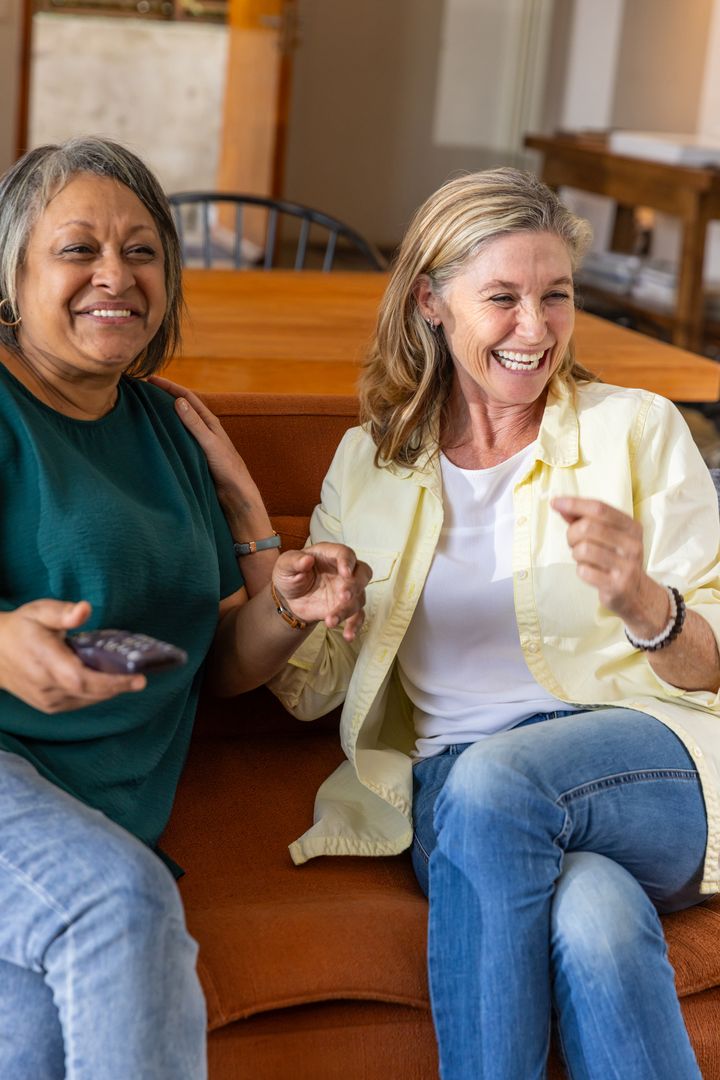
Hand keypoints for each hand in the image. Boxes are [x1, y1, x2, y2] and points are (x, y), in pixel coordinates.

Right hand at [0, 599, 145, 712]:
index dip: (112, 682)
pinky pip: (80, 702)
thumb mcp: (39, 611)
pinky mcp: (50, 706)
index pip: (82, 679)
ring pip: (87, 700)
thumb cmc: (21, 628)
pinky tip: (107, 681)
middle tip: (141, 678)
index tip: (138, 678)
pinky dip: (97, 693)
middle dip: (118, 686)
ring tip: (129, 677)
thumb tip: (85, 609)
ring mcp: (47, 700)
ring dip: (109, 690)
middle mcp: (46, 685)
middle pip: (90, 693)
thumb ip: (63, 612)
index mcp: (44, 660)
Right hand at [149, 375, 272, 535]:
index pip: (187, 397)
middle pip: (181, 406)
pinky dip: (166, 431)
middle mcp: (204, 428)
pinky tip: (155, 434)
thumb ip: (195, 424)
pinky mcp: (195, 454)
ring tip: (145, 408)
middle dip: (164, 396)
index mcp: (209, 422)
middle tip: (143, 389)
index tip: (150, 378)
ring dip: (164, 413)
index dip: (169, 386)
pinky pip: (177, 437)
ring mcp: (199, 441)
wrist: (235, 493)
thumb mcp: (210, 444)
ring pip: (178, 422)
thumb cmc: (227, 468)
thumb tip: (178, 401)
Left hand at [272, 544, 371, 641]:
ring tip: (330, 621)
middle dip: (355, 585)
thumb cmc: (290, 573)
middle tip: (343, 596)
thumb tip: (306, 560)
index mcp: (330, 555)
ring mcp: (348, 589)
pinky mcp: (346, 607)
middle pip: (363, 573)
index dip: (348, 562)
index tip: (345, 572)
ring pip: (359, 598)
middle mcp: (343, 571)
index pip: (345, 553)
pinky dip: (354, 626)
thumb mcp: (285, 565)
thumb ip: (294, 561)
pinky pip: (357, 616)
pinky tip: (348, 635)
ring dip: (347, 610)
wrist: (290, 597)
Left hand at [551, 496, 667, 628]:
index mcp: (631, 526)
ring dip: (576, 554)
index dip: (574, 504)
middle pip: (588, 527)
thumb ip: (583, 519)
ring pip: (584, 549)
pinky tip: (590, 572)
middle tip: (574, 543)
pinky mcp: (617, 585)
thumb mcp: (606, 535)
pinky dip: (581, 570)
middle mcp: (632, 544)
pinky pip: (584, 571)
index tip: (555, 502)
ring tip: (583, 558)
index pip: (599, 508)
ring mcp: (626, 565)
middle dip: (572, 534)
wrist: (635, 593)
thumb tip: (559, 504)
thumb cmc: (614, 558)